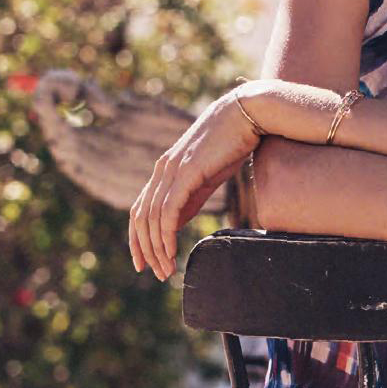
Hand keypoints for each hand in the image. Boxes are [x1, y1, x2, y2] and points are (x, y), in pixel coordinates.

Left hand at [129, 84, 264, 280]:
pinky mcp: (186, 173)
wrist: (247, 114)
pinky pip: (168, 210)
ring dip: (156, 247)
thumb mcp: (208, 175)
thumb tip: (177, 219)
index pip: (141, 209)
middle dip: (144, 248)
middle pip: (140, 217)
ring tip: (165, 269)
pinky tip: (170, 251)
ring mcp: (172, 170)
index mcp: (166, 171)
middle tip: (155, 273)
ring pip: (152, 217)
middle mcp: (162, 170)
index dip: (138, 238)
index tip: (144, 261)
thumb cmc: (234, 143)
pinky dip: (165, 234)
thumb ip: (190, 195)